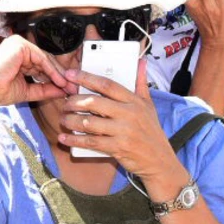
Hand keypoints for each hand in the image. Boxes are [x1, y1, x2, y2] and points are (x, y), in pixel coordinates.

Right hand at [0, 35, 70, 104]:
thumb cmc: (0, 91)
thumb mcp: (28, 90)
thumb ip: (46, 89)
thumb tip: (63, 91)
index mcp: (17, 56)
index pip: (41, 64)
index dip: (54, 77)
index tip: (67, 89)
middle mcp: (17, 47)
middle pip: (45, 60)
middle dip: (59, 75)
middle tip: (72, 88)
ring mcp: (18, 44)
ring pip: (45, 59)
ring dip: (58, 73)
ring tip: (68, 86)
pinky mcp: (20, 45)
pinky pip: (41, 57)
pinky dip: (52, 70)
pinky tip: (60, 81)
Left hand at [56, 63, 182, 187]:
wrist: (159, 161)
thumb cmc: (151, 131)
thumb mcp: (149, 106)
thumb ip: (141, 83)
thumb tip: (141, 62)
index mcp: (134, 101)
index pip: (107, 85)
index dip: (86, 77)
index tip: (70, 75)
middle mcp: (129, 114)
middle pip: (94, 102)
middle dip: (75, 101)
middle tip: (65, 103)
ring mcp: (124, 131)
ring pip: (89, 123)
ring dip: (71, 121)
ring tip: (63, 119)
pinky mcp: (118, 148)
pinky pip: (91, 142)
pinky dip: (74, 140)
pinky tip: (64, 138)